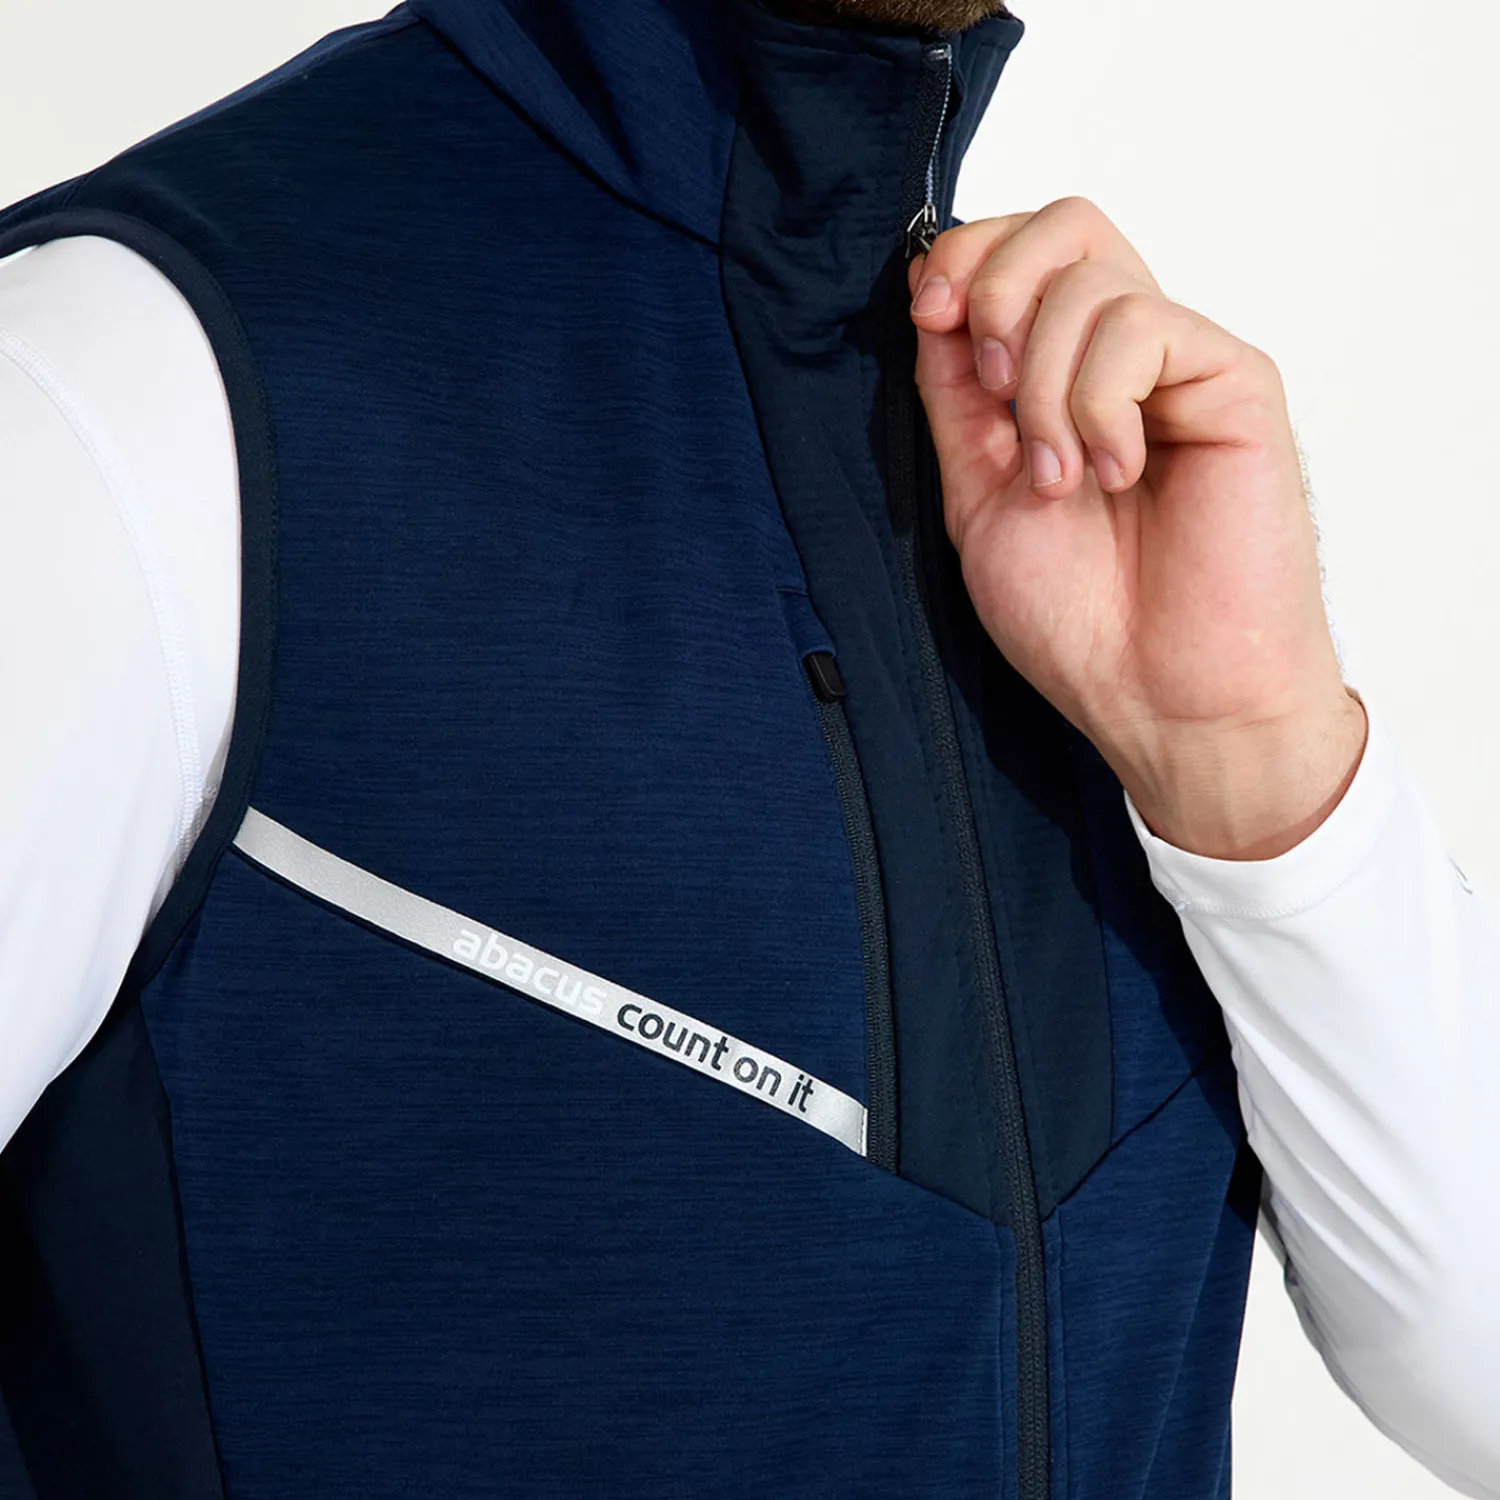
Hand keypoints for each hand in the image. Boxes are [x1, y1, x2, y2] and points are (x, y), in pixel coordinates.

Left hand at [908, 196, 1366, 859]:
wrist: (1159, 696)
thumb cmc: (1080, 620)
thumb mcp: (977, 498)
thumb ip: (956, 401)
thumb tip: (936, 301)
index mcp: (1060, 382)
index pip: (1019, 255)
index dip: (965, 259)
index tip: (929, 315)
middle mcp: (1122, 360)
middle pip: (1064, 224)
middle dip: (998, 284)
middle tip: (994, 388)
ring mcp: (1181, 367)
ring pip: (1092, 277)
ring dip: (1046, 386)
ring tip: (1063, 481)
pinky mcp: (1234, 381)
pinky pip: (1142, 327)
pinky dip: (1101, 402)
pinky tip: (1117, 473)